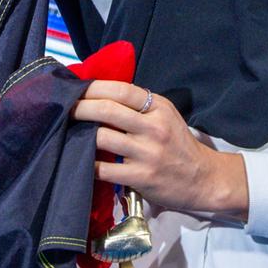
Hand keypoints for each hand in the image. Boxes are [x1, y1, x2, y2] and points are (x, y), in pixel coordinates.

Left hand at [73, 81, 249, 218]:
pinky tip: (79, 161)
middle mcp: (154, 128)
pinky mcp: (140, 178)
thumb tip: (99, 95)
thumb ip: (139, 107)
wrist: (202, 179)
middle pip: (107, 111)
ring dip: (79, 135)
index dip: (94, 88)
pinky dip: (87, 164)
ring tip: (68, 133)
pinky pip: (103, 169)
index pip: (122, 90)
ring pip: (102, 138)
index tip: (76, 88)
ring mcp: (147, 153)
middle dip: (80, 107)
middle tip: (65, 108)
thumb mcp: (166, 117)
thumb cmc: (178, 145)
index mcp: (159, 108)